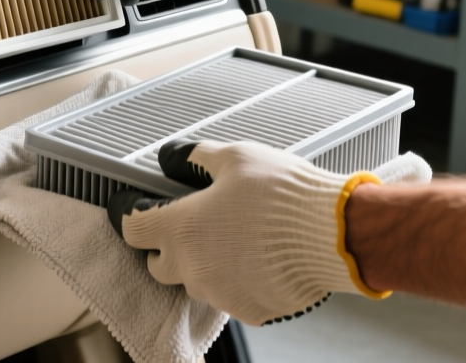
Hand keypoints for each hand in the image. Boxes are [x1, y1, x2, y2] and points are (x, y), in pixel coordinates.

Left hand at [117, 141, 431, 325]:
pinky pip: (231, 296)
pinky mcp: (248, 310)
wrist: (332, 233)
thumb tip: (177, 155)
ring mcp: (220, 293)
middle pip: (157, 266)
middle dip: (166, 249)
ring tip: (233, 240)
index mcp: (181, 228)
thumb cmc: (283, 193)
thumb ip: (198, 157)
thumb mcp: (236, 157)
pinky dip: (237, 281)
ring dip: (203, 265)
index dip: (133, 217)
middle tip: (188, 228)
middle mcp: (193, 267)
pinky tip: (257, 259)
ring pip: (196, 283)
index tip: (138, 212)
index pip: (133, 231)